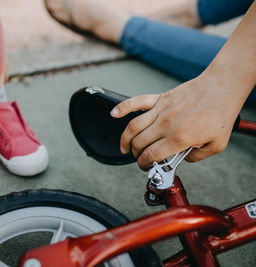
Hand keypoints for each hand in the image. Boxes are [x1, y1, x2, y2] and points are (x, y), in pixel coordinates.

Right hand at [110, 75, 241, 169]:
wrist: (221, 88)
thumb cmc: (220, 114)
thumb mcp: (216, 145)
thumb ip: (197, 157)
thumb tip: (183, 160)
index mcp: (179, 138)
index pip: (152, 155)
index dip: (145, 164)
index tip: (146, 167)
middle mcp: (166, 124)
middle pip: (139, 143)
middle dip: (136, 155)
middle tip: (139, 158)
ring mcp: (160, 110)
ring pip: (133, 127)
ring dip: (125, 139)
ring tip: (124, 147)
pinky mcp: (160, 99)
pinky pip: (136, 102)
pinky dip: (122, 108)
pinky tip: (113, 114)